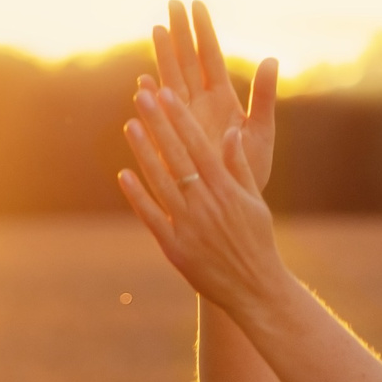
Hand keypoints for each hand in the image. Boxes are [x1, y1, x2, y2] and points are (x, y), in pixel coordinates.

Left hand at [118, 80, 289, 316]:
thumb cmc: (257, 241)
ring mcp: (188, 225)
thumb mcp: (255, 201)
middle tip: (142, 96)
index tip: (167, 95)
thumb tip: (230, 133)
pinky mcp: (174, 247)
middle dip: (158, 124)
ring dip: (144, 153)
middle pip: (177, 157)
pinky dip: (137, 196)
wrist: (254, 287)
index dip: (181, 118)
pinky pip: (152, 217)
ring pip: (161, 182)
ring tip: (130, 125)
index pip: (199, 145)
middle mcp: (206, 204)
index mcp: (227, 189)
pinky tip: (124, 174)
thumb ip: (239, 167)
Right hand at [140, 0, 276, 191]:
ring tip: (157, 29)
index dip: (203, 31)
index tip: (196, 3)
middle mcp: (199, 104)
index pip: (210, 57)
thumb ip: (265, 96)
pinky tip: (144, 82)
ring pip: (170, 81)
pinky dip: (151, 98)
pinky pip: (157, 115)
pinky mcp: (170, 139)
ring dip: (163, 56)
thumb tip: (272, 57)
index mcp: (222, 99)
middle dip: (180, 33)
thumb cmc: (251, 169)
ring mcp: (182, 120)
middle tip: (173, 2)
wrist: (235, 204)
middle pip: (186, 61)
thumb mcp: (261, 131)